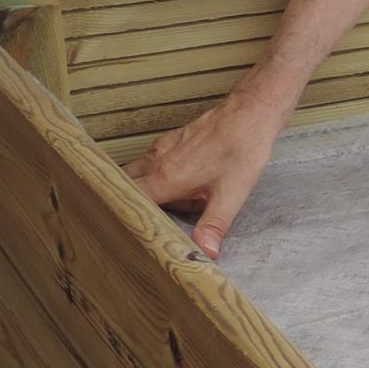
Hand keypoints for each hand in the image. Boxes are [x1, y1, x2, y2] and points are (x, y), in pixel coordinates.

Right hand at [122, 86, 289, 259]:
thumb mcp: (231, 195)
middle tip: (134, 223)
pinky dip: (154, 176)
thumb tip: (205, 253)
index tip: (118, 232)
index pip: (127, 202)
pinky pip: (150, 162)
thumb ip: (214, 225)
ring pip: (136, 173)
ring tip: (159, 207)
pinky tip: (178, 185)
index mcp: (165, 178)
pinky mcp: (171, 142)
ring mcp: (161, 149)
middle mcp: (156, 162)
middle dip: (127, 205)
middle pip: (124, 187)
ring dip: (143, 190)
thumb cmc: (242, 150)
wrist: (250, 114)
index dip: (121, 218)